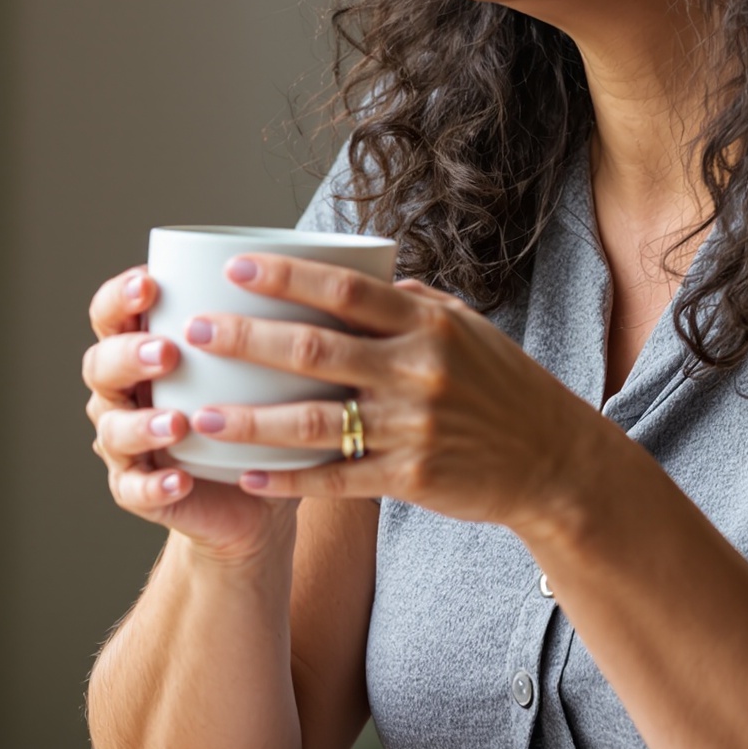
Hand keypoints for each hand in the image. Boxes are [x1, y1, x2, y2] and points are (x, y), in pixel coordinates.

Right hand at [82, 266, 297, 562]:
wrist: (253, 491)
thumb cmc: (255, 407)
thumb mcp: (262, 360)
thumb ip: (269, 316)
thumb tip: (336, 264)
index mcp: (141, 345)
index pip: (110, 312)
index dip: (120, 296)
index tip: (151, 281)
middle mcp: (124, 392)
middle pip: (100, 366)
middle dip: (129, 355)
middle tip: (168, 351)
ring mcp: (126, 445)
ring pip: (113, 430)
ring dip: (142, 424)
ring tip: (178, 422)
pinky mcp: (139, 492)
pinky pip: (133, 490)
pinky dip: (155, 485)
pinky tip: (180, 480)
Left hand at [180, 256, 605, 528]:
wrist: (554, 461)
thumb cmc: (502, 386)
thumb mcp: (466, 329)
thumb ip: (412, 302)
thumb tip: (358, 270)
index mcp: (428, 324)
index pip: (347, 291)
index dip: (287, 277)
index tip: (234, 268)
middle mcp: (419, 371)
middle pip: (316, 350)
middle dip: (247, 340)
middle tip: (193, 331)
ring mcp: (414, 428)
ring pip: (317, 423)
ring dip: (252, 422)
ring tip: (200, 416)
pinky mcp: (412, 478)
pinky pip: (338, 480)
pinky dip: (290, 480)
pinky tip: (248, 478)